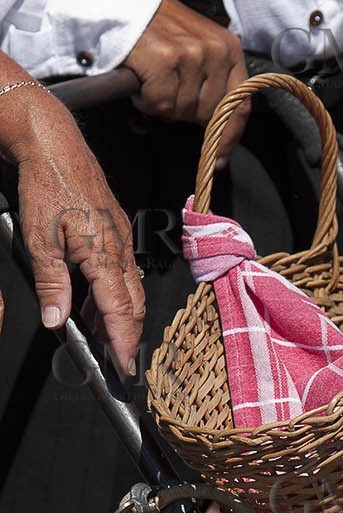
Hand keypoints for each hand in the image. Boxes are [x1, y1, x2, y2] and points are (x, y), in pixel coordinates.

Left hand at [7, 93, 144, 373]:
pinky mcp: (115, 228)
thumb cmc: (47, 185)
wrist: (55, 144)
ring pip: (128, 287)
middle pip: (133, 303)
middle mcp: (120, 247)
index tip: (124, 367)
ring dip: (118, 315)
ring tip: (101, 336)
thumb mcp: (39, 241)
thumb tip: (57, 321)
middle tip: (117, 360)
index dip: (123, 342)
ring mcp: (121, 237)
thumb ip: (51, 284)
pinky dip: (112, 292)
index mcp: (104, 253)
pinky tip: (93, 299)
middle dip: (127, 335)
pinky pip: (121, 269)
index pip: (120, 310)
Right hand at [122, 0, 248, 162]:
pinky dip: (145, 99)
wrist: (121, 3)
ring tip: (153, 76)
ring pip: (182, 110)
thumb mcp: (198, 46)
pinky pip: (159, 103)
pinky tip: (141, 78)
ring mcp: (192, 55)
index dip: (229, 135)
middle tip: (167, 88)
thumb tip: (216, 131)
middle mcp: (216, 52)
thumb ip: (212, 80)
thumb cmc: (157, 29)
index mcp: (230, 49)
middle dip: (185, 110)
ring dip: (162, 102)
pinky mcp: (165, 61)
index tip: (219, 157)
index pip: (239, 105)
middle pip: (208, 113)